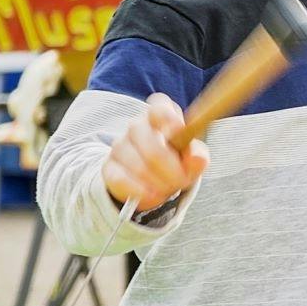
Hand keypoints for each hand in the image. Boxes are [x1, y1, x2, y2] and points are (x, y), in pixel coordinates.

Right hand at [102, 93, 208, 213]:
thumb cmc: (175, 159)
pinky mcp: (108, 167)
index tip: (179, 133)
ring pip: (141, 168)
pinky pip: (123, 181)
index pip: (160, 110)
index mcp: (160, 115)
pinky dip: (142, 193)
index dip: (170, 121)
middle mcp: (136, 126)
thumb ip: (197, 155)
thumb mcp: (192, 157)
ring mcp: (119, 146)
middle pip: (154, 148)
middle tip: (183, 181)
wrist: (149, 177)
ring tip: (168, 188)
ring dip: (161, 185)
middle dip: (174, 171)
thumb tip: (198, 159)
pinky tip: (153, 195)